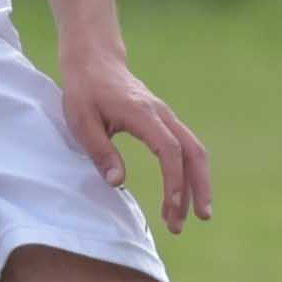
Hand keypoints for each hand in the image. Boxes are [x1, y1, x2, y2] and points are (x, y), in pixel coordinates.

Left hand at [59, 55, 215, 232]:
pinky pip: (184, 149)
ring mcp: (167, 117)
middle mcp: (162, 115)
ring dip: (195, 185)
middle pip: (194, 153)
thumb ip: (101, 151)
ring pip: (194, 152)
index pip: (170, 151)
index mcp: (142, 114)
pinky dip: (187, 173)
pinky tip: (179, 196)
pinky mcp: (164, 122)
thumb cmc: (84, 91)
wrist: (95, 62)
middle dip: (199, 188)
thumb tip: (118, 183)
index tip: (172, 207)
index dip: (174, 181)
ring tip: (184, 218)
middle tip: (198, 219)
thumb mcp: (81, 121)